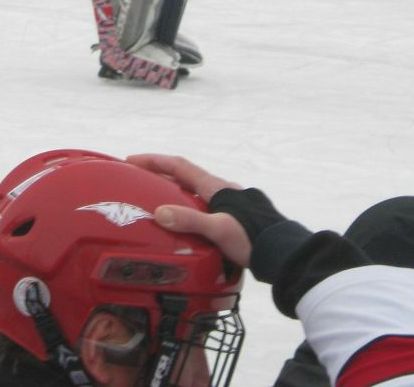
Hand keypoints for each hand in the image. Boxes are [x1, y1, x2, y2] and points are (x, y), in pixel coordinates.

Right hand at [126, 154, 250, 265]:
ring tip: (157, 204)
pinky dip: (187, 208)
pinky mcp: (232, 219)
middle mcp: (221, 191)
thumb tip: (160, 213)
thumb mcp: (218, 229)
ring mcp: (228, 204)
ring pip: (195, 192)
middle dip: (161, 175)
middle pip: (185, 177)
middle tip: (140, 182)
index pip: (179, 166)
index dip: (155, 161)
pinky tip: (184, 226)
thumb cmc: (252, 238)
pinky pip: (202, 207)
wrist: (280, 253)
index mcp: (215, 187)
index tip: (133, 160)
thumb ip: (190, 221)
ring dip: (174, 192)